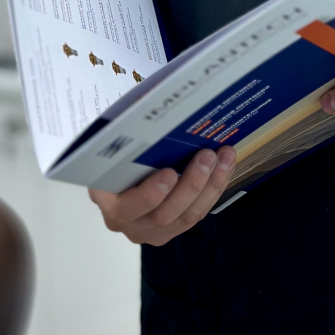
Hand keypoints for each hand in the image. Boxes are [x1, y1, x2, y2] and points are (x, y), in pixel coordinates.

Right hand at [89, 146, 235, 245]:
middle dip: (189, 184)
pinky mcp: (174, 228)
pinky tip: (225, 166)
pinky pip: (197, 213)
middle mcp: (130, 222)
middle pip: (163, 214)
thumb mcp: (116, 146)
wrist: (123, 172)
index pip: (127, 206)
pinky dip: (214, 189)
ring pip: (185, 217)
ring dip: (209, 186)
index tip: (169, 173)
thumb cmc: (120, 154)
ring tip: (223, 157)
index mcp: (109, 201)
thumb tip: (150, 105)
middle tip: (206, 156)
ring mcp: (153, 230)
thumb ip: (129, 135)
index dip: (149, 194)